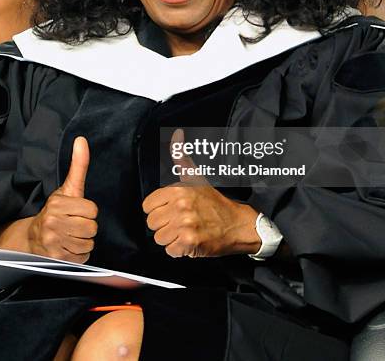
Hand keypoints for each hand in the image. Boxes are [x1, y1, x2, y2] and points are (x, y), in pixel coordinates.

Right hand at [28, 136, 97, 262]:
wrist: (33, 237)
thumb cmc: (56, 211)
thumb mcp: (68, 188)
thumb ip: (78, 165)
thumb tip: (82, 140)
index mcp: (58, 204)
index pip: (92, 210)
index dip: (88, 211)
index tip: (77, 211)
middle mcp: (53, 222)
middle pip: (92, 228)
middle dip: (86, 227)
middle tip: (74, 224)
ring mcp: (53, 241)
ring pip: (88, 243)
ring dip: (83, 241)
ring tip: (70, 235)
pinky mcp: (56, 258)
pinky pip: (82, 257)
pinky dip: (78, 254)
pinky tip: (68, 247)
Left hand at [142, 130, 260, 258]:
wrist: (237, 224)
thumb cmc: (214, 202)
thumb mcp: (195, 177)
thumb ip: (181, 157)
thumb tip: (177, 134)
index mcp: (178, 189)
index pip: (148, 206)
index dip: (158, 209)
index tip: (171, 210)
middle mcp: (181, 206)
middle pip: (152, 223)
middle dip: (164, 225)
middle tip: (180, 221)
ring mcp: (185, 225)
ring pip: (159, 238)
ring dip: (171, 238)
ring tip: (185, 231)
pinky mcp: (190, 243)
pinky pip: (170, 251)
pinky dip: (179, 250)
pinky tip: (190, 241)